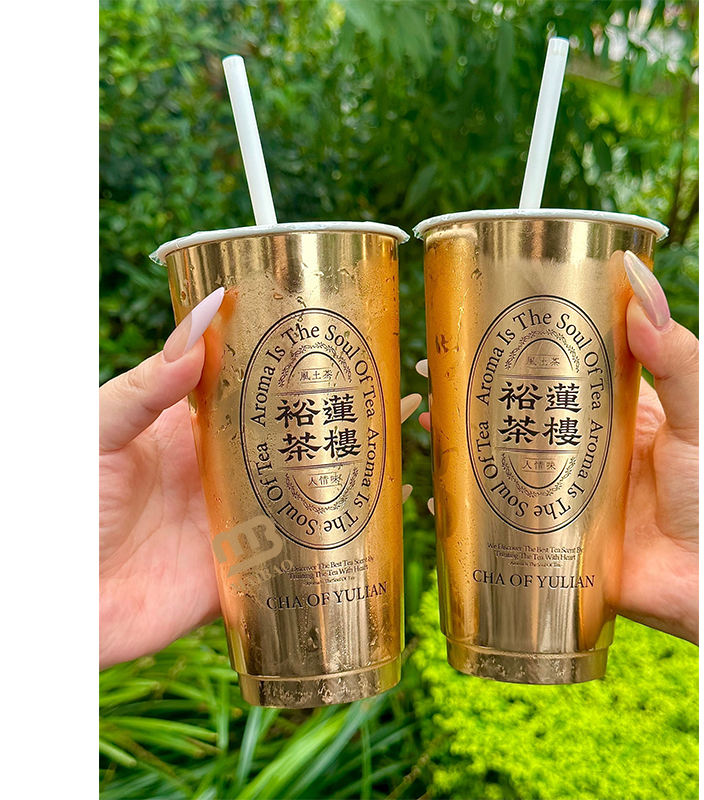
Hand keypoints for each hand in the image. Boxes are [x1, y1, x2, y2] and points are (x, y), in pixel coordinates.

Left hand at [99, 287, 422, 668]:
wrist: (55, 602)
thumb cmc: (65, 506)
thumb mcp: (102, 430)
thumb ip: (150, 381)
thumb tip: (207, 311)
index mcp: (196, 432)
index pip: (260, 392)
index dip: (302, 370)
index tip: (346, 343)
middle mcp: (226, 474)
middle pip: (298, 441)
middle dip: (348, 419)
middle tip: (401, 396)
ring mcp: (240, 525)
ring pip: (312, 496)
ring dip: (358, 474)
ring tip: (405, 448)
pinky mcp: (244, 576)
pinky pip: (304, 561)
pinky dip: (346, 544)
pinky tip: (386, 525)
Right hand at [417, 251, 698, 644]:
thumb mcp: (697, 416)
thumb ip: (677, 361)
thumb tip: (640, 289)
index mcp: (608, 415)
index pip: (551, 374)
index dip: (511, 353)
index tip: (473, 330)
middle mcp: (577, 451)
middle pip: (513, 416)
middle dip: (469, 398)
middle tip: (433, 380)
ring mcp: (559, 496)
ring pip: (497, 464)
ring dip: (458, 445)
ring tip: (427, 425)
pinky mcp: (549, 540)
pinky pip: (498, 525)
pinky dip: (465, 514)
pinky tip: (438, 498)